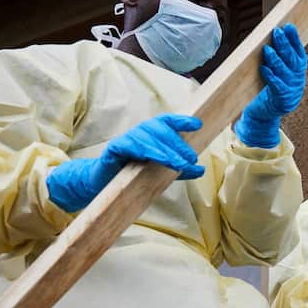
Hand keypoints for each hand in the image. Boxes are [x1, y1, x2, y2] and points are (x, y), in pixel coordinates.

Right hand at [47, 113, 202, 212]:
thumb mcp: (162, 172)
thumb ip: (180, 170)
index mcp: (152, 135)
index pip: (167, 122)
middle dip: (177, 144)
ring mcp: (126, 140)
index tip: (197, 124)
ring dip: (163, 151)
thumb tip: (201, 169)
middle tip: (191, 158)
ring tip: (177, 163)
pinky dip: (139, 149)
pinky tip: (148, 156)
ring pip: (145, 138)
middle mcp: (139, 133)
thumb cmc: (135, 175)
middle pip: (159, 129)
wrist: (106, 186)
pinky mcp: (113, 149)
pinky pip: (126, 145)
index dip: (181, 120)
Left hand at [234, 23, 307, 147]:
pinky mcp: (282, 101)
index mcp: (298, 70)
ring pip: (285, 72)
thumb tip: (275, 34)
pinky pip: (277, 87)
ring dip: (276, 60)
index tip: (288, 26)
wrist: (264, 114)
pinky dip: (270, 77)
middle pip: (292, 60)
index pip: (299, 52)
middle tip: (276, 32)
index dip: (294, 39)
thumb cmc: (268, 87)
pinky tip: (264, 68)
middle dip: (285, 45)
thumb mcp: (277, 71)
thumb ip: (278, 57)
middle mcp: (298, 79)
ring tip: (267, 49)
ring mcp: (292, 90)